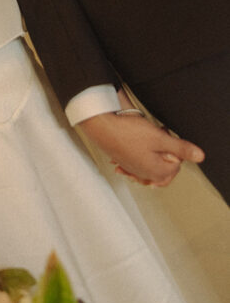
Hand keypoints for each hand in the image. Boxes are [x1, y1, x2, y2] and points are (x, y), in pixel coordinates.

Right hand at [80, 108, 204, 186]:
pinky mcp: (124, 163)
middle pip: (165, 167)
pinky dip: (141, 156)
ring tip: (148, 137)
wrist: (102, 127)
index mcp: (157, 172)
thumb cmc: (128, 132)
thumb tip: (199, 156)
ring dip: (154, 153)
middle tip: (159, 136)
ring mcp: (133, 170)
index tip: (166, 135)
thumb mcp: (159, 137)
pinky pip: (138, 165)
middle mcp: (145, 175)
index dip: (174, 148)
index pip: (177, 164)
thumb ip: (180, 148)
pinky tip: (137, 147)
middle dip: (166, 153)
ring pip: (152, 165)